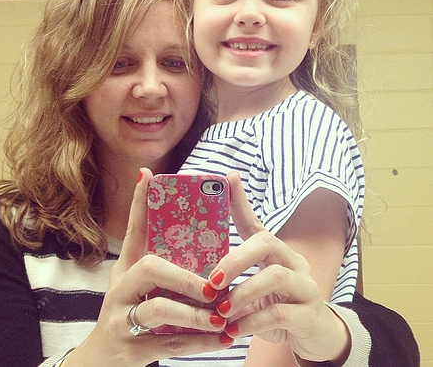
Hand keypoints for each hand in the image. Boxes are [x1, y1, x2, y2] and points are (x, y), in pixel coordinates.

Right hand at [64, 168, 232, 366]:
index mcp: (125, 270)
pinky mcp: (130, 350)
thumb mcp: (135, 286)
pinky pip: (168, 344)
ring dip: (193, 314)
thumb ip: (161, 264)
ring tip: (220, 317)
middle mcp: (120, 289)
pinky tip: (221, 340)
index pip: (132, 230)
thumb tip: (188, 239)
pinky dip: (198, 343)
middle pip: (148, 268)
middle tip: (212, 287)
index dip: (139, 202)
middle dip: (184, 277)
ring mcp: (121, 319)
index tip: (148, 175)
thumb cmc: (127, 314)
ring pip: (158, 309)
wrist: (100, 361)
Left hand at [206, 171, 349, 364]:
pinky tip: (234, 330)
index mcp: (276, 254)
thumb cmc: (278, 308)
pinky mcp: (310, 314)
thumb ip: (234, 282)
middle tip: (213, 280)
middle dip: (236, 259)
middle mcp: (293, 262)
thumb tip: (200, 280)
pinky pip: (280, 313)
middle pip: (266, 243)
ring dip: (243, 293)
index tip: (228, 178)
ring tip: (222, 312)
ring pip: (275, 277)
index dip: (240, 202)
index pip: (256, 223)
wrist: (315, 337)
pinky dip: (252, 321)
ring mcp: (305, 286)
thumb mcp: (255, 291)